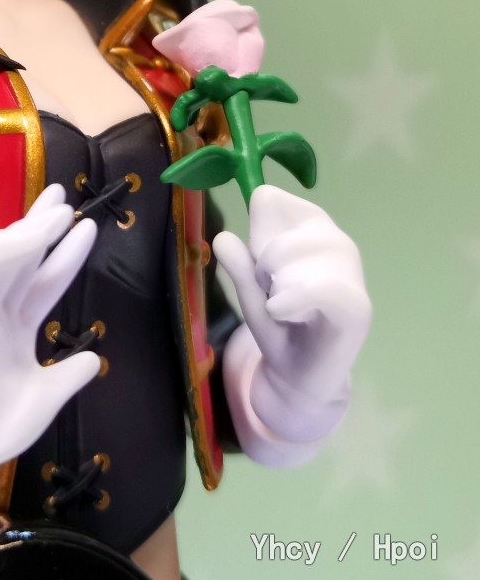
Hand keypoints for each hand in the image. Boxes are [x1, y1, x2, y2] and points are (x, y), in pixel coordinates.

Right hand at [0, 183, 98, 520]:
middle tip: (65, 196)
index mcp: (12, 327)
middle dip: (45, 226)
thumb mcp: (42, 399)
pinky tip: (32, 233)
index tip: (85, 228)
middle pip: (24, 258)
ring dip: (32, 228)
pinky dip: (10, 246)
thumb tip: (93, 358)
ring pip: (6, 254)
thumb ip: (66, 376)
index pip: (42, 280)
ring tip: (60, 208)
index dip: (65, 254)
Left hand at [213, 184, 370, 443]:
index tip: (262, 260)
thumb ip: (239, 266)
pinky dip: (292, 299)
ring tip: (286, 307)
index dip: (255, 230)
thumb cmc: (281, 327)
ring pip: (297, 254)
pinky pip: (321, 288)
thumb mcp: (250, 293)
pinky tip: (282, 311)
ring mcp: (352, 275)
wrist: (301, 379)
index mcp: (313, 229)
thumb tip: (223, 238)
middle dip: (265, 263)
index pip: (270, 200)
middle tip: (276, 291)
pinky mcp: (356, 307)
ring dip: (277, 285)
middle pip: (282, 229)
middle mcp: (337, 243)